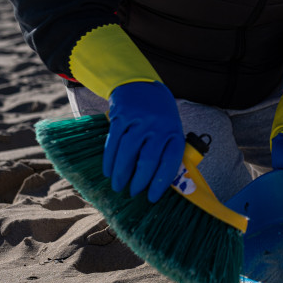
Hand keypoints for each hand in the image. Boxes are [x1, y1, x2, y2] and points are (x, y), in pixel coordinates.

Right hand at [104, 81, 184, 201]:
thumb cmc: (158, 114)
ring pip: (128, 153)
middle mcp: (159, 126)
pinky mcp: (122, 115)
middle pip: (148, 160)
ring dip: (121, 173)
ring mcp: (140, 120)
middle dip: (139, 181)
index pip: (170, 161)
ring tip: (118, 186)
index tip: (152, 197)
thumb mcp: (170, 128)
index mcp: (174, 132)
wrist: (140, 85)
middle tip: (133, 193)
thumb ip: (166, 150)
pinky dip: (109, 159)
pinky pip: (113, 142)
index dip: (160, 182)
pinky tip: (108, 171)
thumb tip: (159, 183)